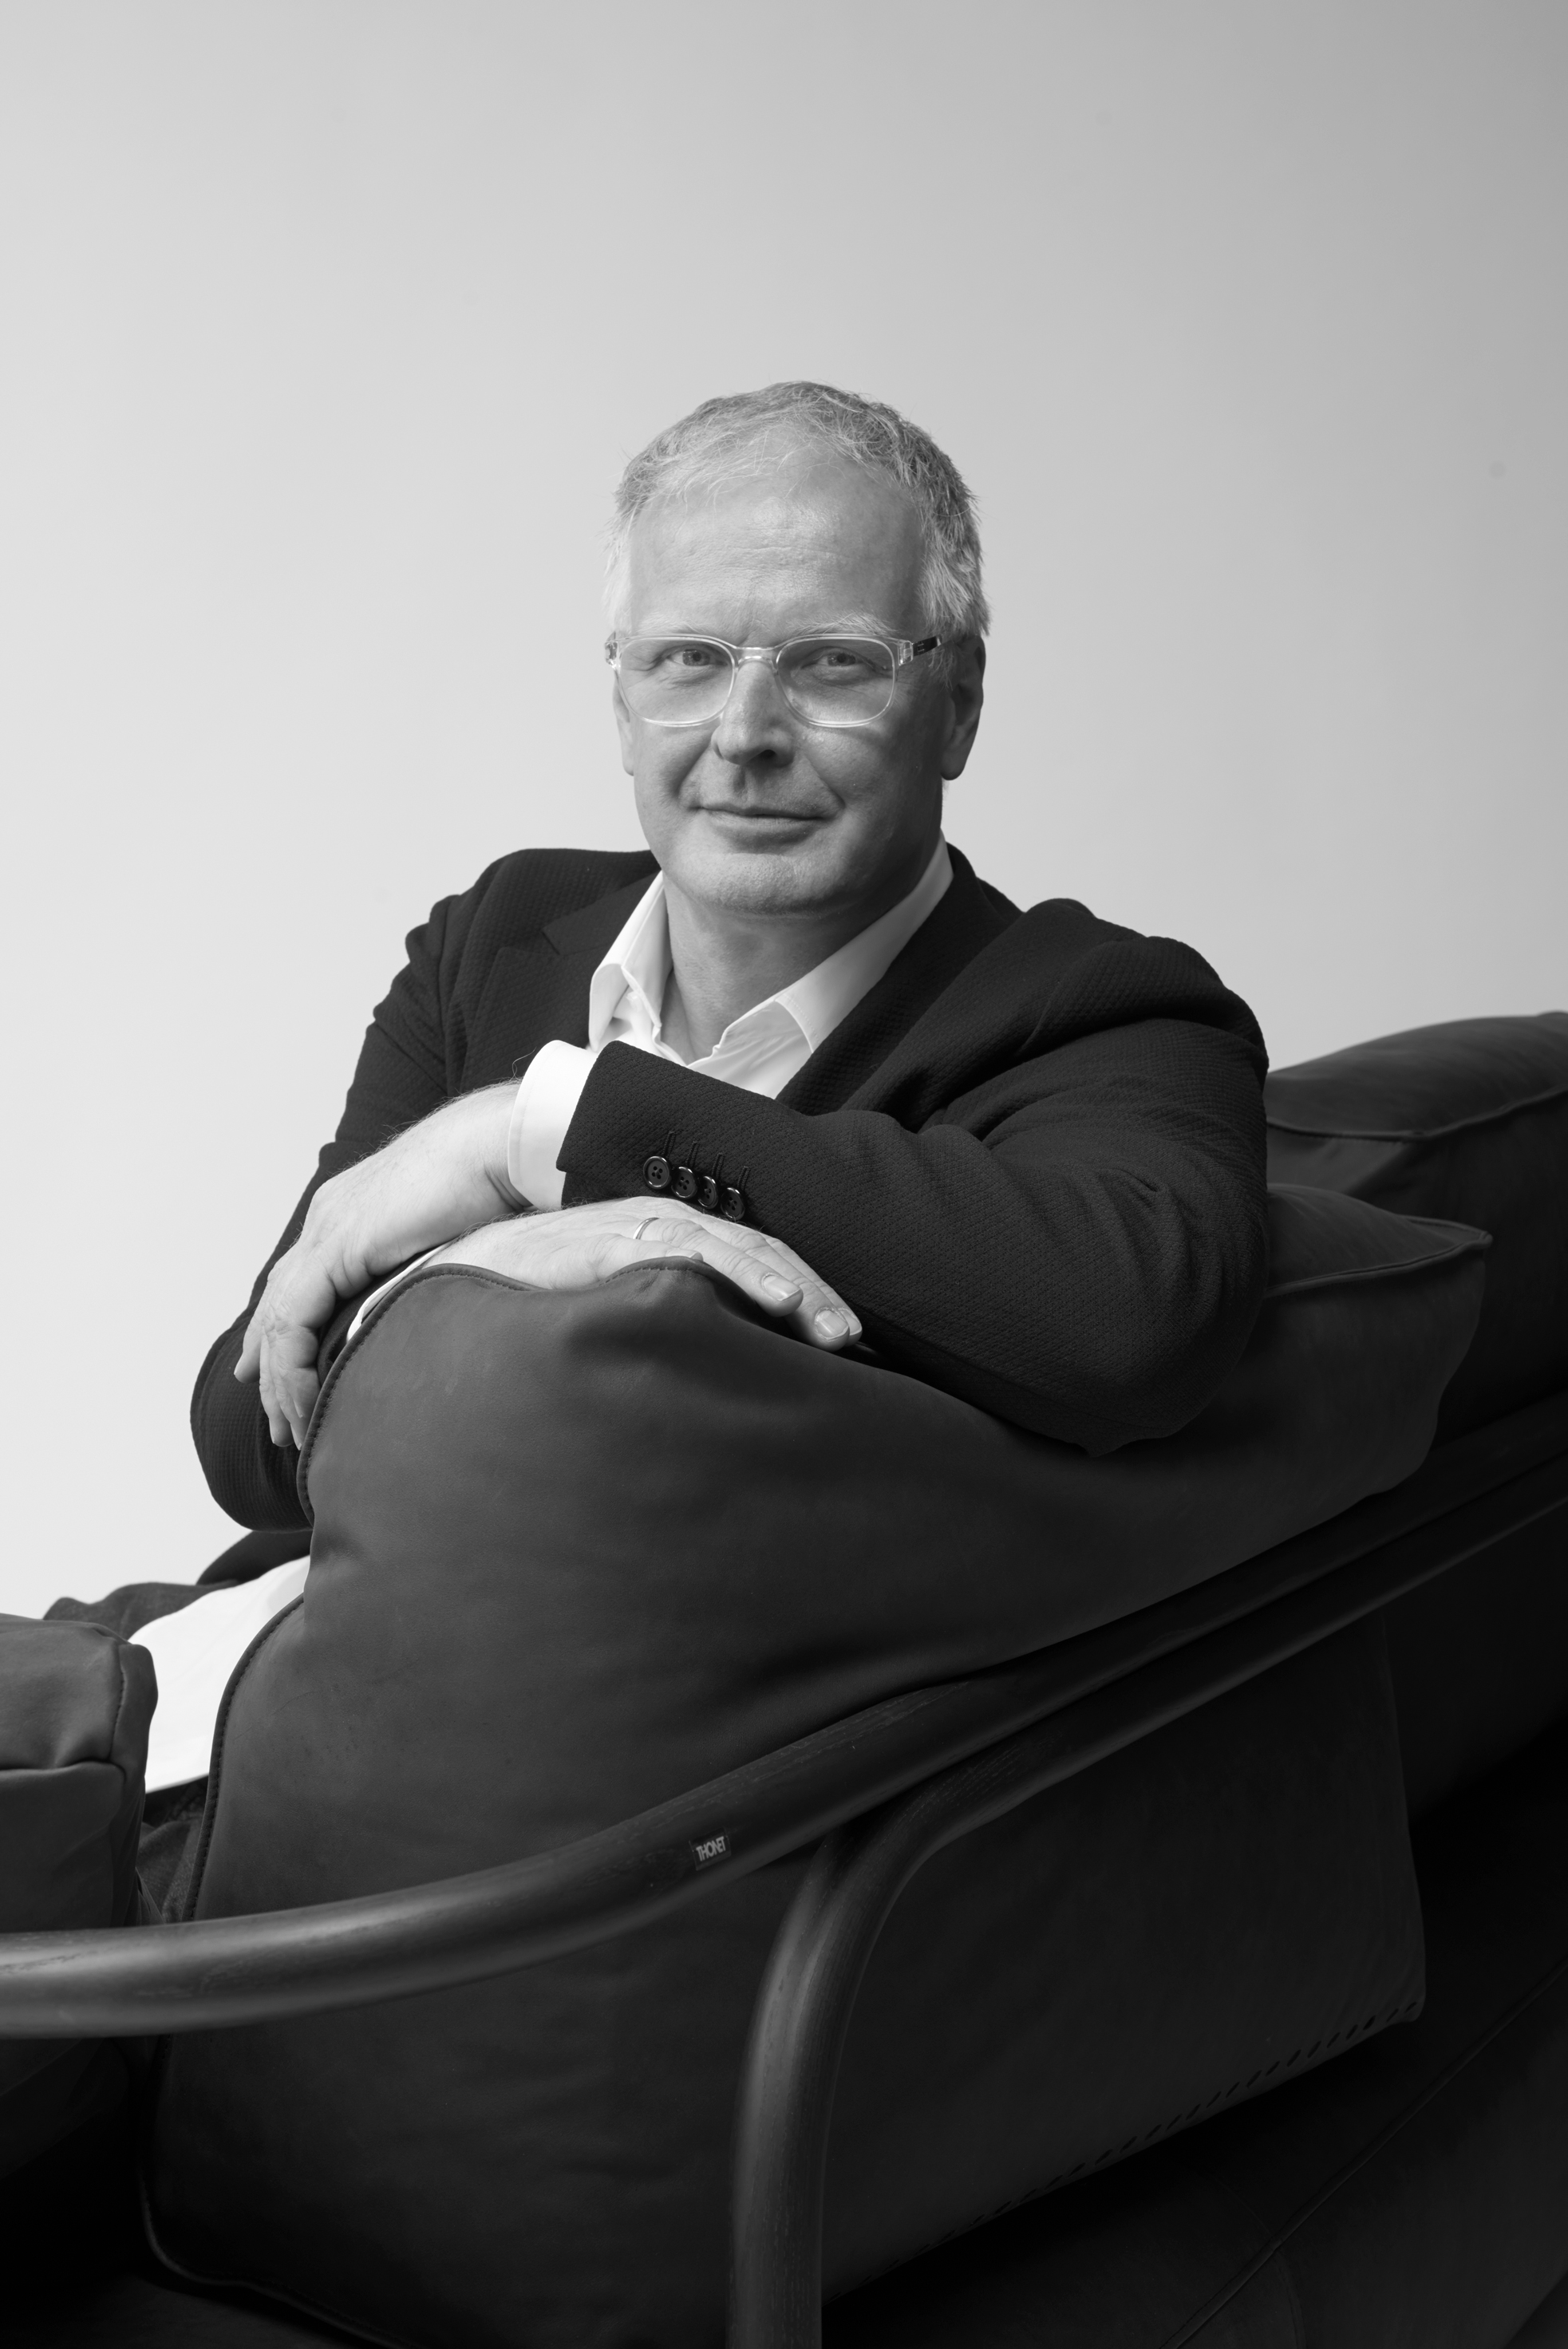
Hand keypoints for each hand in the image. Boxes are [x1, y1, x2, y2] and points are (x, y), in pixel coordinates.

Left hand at [236, 1086, 518, 1446]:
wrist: (495, 1148)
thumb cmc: (491, 1184)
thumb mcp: (448, 1242)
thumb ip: (425, 1275)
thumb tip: (437, 1314)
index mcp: (350, 1215)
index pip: (300, 1283)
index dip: (283, 1333)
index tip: (279, 1377)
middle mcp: (326, 1221)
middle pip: (278, 1304)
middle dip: (269, 1365)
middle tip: (274, 1419)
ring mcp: (325, 1233)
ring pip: (278, 1321)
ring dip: (280, 1381)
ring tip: (289, 1428)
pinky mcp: (335, 1249)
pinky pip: (293, 1322)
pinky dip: (292, 1368)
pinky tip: (300, 1402)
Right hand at [432, 1197, 861, 1359]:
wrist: (456, 1283)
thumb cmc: (535, 1312)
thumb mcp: (615, 1322)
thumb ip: (663, 1331)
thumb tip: (715, 1380)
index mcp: (668, 1244)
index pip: (754, 1261)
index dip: (803, 1293)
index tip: (844, 1344)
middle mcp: (661, 1228)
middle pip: (759, 1252)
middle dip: (813, 1293)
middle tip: (853, 1340)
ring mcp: (636, 1229)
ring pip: (736, 1247)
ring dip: (792, 1285)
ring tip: (832, 1324)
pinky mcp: (609, 1239)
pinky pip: (688, 1249)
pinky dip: (740, 1272)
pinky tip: (777, 1299)